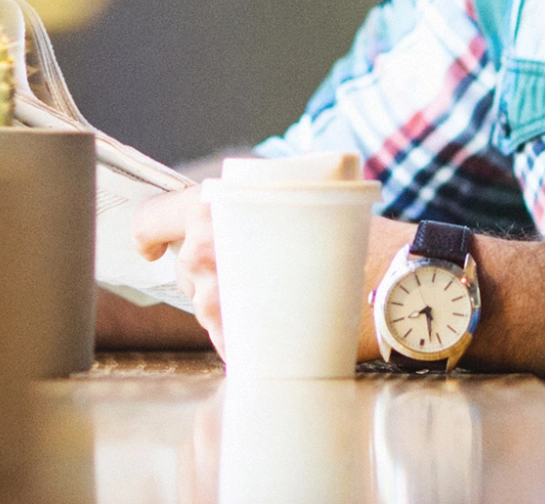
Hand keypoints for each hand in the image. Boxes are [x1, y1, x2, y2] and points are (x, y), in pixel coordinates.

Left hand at [133, 186, 418, 362]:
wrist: (394, 282)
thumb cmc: (354, 237)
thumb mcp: (303, 200)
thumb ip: (253, 208)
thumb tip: (226, 221)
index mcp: (215, 207)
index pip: (155, 218)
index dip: (150, 234)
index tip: (152, 247)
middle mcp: (206, 252)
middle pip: (186, 270)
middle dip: (215, 272)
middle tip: (261, 268)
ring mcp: (218, 301)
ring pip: (206, 306)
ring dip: (235, 304)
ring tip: (283, 293)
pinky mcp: (237, 344)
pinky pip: (228, 339)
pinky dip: (250, 335)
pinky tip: (285, 321)